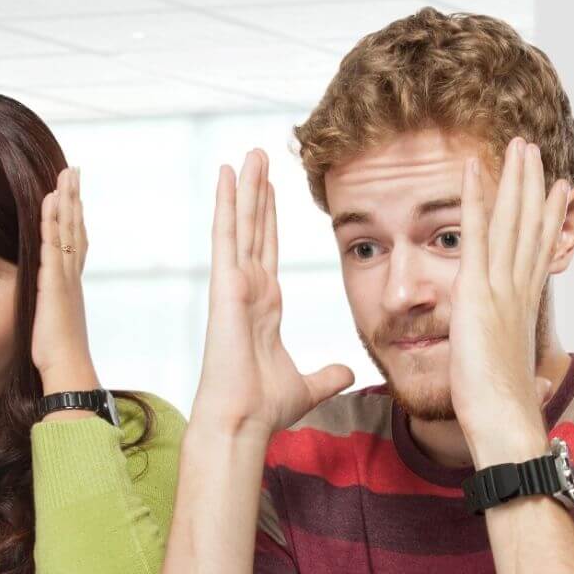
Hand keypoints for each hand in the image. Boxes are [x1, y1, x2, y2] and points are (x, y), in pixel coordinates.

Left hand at [32, 165, 100, 393]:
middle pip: (76, 229)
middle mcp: (72, 276)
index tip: (74, 197)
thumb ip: (50, 311)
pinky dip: (52, 220)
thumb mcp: (52, 326)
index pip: (75, 244)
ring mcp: (65, 277)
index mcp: (70, 286)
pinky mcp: (54, 282)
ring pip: (68, 230)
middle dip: (75, 199)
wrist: (68, 369)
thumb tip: (45, 310)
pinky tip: (50, 199)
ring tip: (67, 174)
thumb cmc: (59, 357)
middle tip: (75, 172)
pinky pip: (53, 244)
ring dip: (67, 200)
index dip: (75, 219)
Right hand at [190, 149, 352, 439]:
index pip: (268, 251)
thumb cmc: (264, 408)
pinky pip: (227, 234)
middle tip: (261, 156)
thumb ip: (327, 376)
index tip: (272, 191)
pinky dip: (227, 202)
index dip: (270, 219)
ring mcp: (234, 284)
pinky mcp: (225, 284)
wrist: (243, 420)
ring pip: (242, 224)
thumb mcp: (306, 385)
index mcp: (265, 306)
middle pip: (255, 229)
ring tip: (249, 153)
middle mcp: (248, 289)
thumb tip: (348, 372)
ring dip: (244, 187)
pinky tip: (227, 172)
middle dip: (258, 193)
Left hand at [450, 136, 568, 463]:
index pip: (536, 252)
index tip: (558, 191)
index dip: (547, 218)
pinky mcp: (476, 290)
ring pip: (510, 220)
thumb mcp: (514, 380)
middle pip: (529, 226)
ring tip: (518, 146)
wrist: (504, 421)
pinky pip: (475, 233)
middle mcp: (517, 290)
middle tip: (535, 152)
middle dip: (533, 186)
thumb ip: (524, 372)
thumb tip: (539, 383)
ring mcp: (500, 287)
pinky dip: (474, 198)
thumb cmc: (505, 412)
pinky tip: (472, 167)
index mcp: (523, 308)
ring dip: (514, 179)